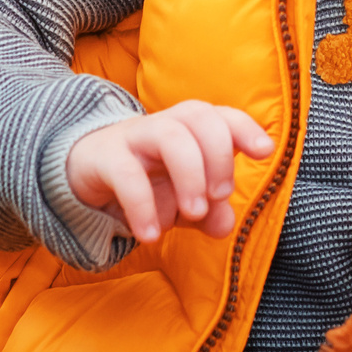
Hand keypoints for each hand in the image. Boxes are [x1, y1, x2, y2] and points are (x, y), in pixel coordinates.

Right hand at [65, 101, 274, 243]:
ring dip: (189, 175)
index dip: (245, 128)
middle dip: (218, 155)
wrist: (87, 171)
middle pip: (199, 116)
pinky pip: (126, 173)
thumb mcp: (183, 200)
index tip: (264, 151)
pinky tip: (151, 235)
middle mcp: (167, 124)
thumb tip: (224, 225)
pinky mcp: (105, 156)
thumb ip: (209, 212)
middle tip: (220, 195)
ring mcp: (135, 136)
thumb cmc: (150, 180)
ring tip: (193, 214)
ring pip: (169, 136)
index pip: (222, 116)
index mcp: (192, 129)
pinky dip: (143, 206)